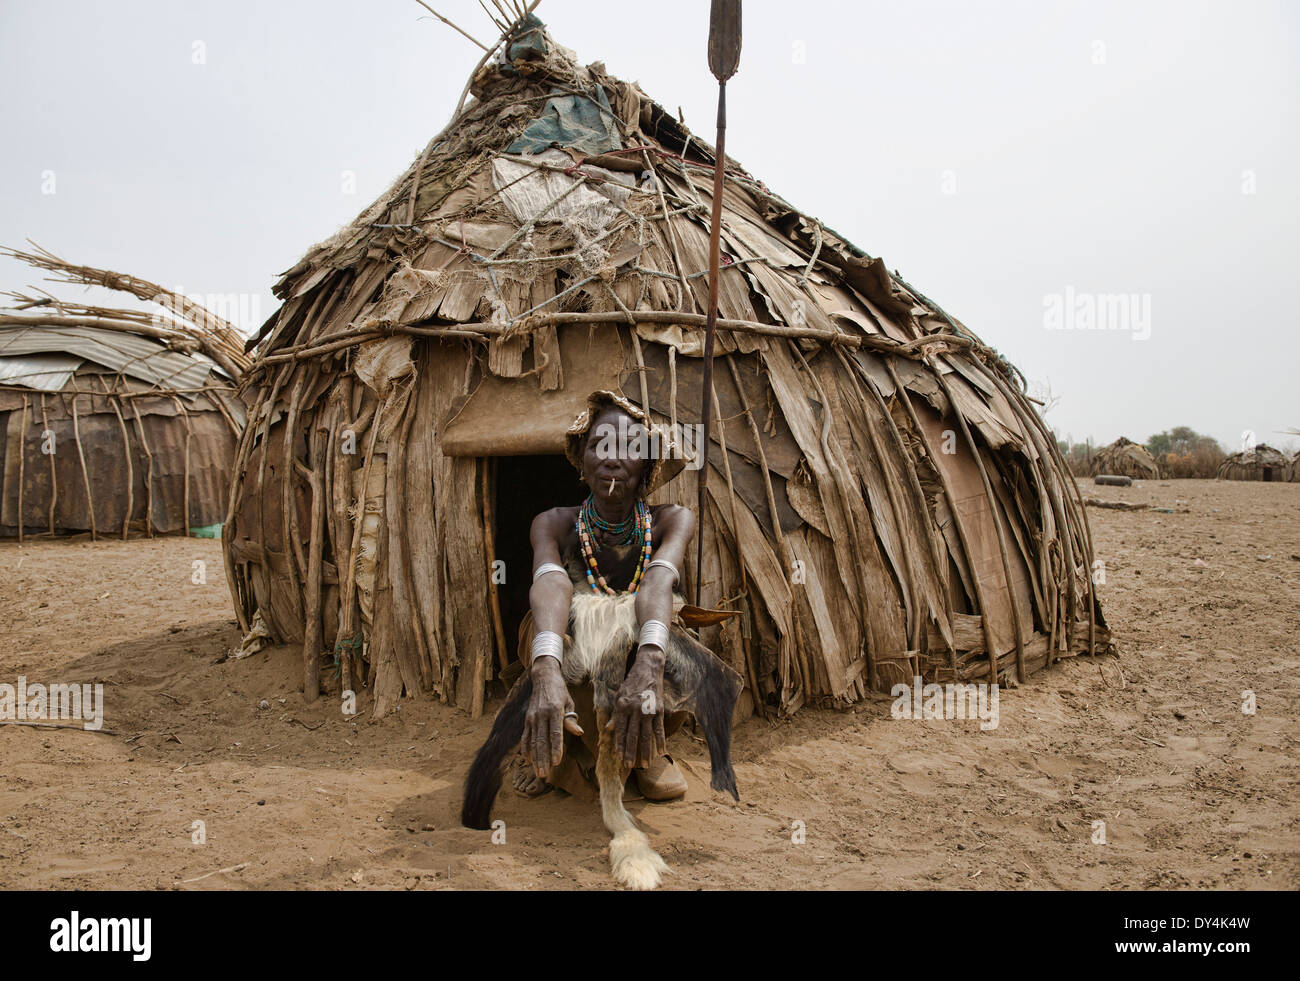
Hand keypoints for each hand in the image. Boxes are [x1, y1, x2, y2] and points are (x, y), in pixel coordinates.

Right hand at [521, 658, 582, 778]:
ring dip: (535, 758)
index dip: (556, 748)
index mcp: (555, 710)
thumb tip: (579, 732)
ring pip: (533, 741)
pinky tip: (528, 760)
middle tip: (545, 774)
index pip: (555, 733)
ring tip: (538, 772)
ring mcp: (532, 717)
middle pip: (542, 740)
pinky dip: (526, 749)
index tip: (557, 762)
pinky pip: (525, 737)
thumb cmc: (560, 692)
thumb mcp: (570, 702)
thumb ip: (572, 719)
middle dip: (543, 759)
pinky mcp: (527, 719)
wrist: (544, 678)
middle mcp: (541, 714)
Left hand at [608, 647, 665, 769]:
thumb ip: (615, 714)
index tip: (619, 757)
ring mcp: (647, 710)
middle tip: (629, 766)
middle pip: (632, 736)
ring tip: (646, 765)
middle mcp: (634, 710)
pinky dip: (660, 740)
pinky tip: (661, 751)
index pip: (620, 730)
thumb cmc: (631, 683)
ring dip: (646, 751)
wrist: (648, 668)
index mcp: (622, 707)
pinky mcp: (658, 709)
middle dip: (630, 752)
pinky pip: (659, 728)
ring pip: (646, 735)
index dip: (619, 745)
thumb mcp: (619, 696)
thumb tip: (609, 729)